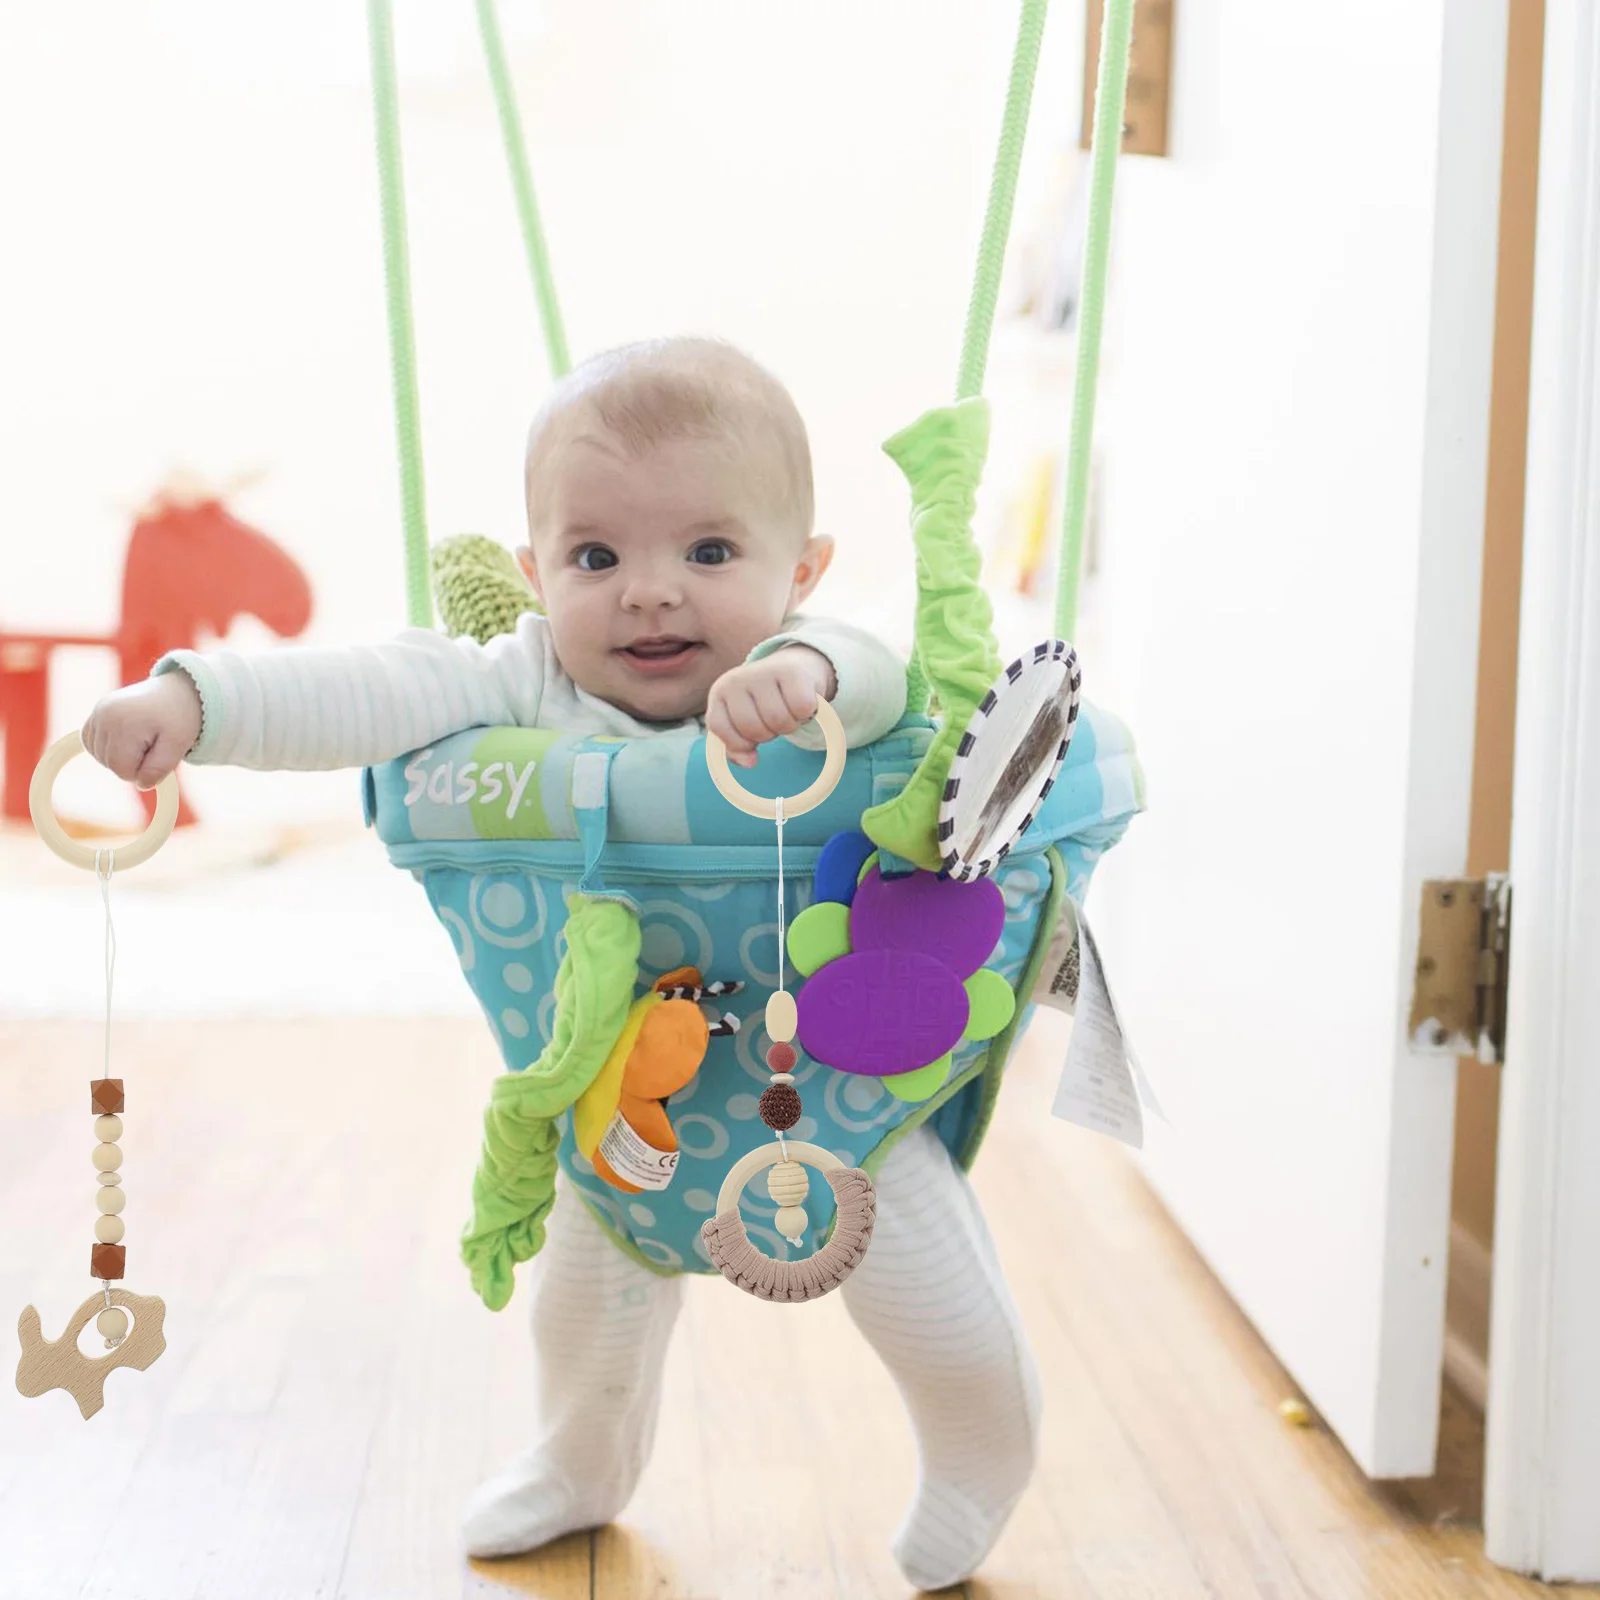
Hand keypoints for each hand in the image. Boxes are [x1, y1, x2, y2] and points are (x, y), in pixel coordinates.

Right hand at [82, 673, 201, 788]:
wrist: (177, 692)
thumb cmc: (179, 718)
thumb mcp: (178, 744)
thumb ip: (160, 768)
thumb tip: (142, 785)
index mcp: (124, 724)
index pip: (122, 770)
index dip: (143, 771)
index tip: (159, 754)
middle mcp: (104, 715)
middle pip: (109, 763)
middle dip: (133, 762)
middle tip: (154, 743)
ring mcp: (97, 712)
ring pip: (99, 755)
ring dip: (121, 755)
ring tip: (143, 738)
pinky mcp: (95, 712)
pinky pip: (92, 742)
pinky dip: (108, 747)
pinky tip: (128, 739)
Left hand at [706, 648, 836, 768]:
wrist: (793, 667)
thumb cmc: (765, 701)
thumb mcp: (744, 722)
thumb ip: (738, 746)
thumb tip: (748, 763)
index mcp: (720, 692)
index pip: (719, 727)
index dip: (738, 742)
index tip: (751, 738)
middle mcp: (737, 679)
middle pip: (754, 729)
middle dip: (769, 734)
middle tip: (774, 720)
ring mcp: (763, 672)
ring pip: (779, 721)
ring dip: (789, 725)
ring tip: (788, 711)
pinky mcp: (792, 672)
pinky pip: (801, 708)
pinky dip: (806, 713)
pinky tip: (801, 703)